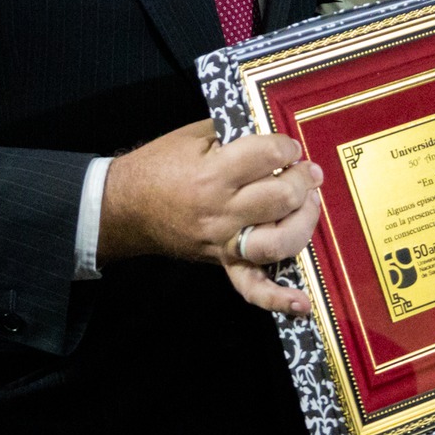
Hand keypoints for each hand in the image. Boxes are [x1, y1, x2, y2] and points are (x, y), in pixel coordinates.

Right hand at [96, 121, 321, 314]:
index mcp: (213, 173)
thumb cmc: (159, 166)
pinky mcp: (222, 262)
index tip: (287, 147)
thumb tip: (275, 136)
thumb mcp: (194, 136)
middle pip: (280, 197)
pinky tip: (302, 302)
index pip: (268, 156)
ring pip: (278, 242)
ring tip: (308, 204)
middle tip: (306, 171)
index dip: (286, 147)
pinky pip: (251, 287)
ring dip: (304, 222)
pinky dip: (278, 299)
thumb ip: (236, 132)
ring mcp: (223, 242)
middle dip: (302, 179)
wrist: (126, 206)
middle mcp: (221, 211)